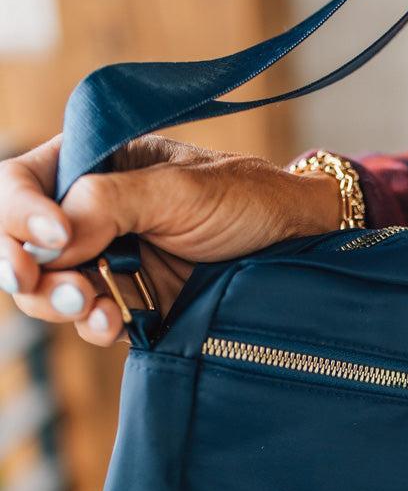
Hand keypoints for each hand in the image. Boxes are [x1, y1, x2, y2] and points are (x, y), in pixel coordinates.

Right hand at [0, 134, 340, 345]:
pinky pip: (89, 319)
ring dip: (57, 302)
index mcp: (93, 165)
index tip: (52, 237)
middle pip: (20, 243)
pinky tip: (112, 325)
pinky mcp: (129, 301)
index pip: (21, 184)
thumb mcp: (178, 190)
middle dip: (27, 269)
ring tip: (87, 307)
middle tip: (63, 288)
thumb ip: (108, 204)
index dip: (19, 213)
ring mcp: (107, 259)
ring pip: (46, 288)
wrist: (297, 245)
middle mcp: (89, 212)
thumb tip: (46, 237)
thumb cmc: (245, 199)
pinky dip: (92, 325)